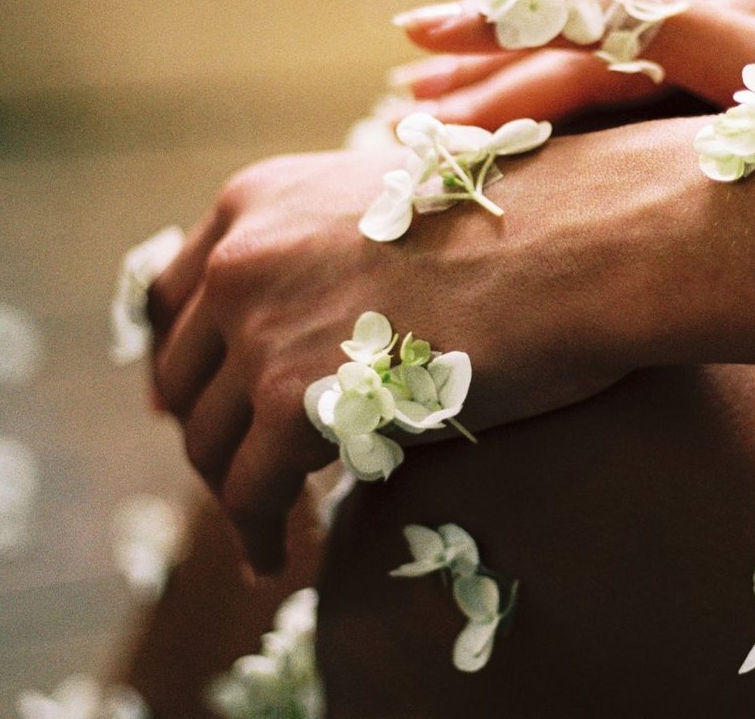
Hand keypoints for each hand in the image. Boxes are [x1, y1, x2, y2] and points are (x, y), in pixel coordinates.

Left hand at [144, 140, 652, 571]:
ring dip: (232, 492)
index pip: (176, 294)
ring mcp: (259, 325)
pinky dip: (258, 534)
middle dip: (210, 431)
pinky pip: (249, 493)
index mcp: (259, 198)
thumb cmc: (523, 227)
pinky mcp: (289, 396)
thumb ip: (331, 252)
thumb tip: (320, 322)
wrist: (578, 242)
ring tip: (267, 526)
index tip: (200, 406)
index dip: (186, 360)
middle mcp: (242, 254)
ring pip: (208, 440)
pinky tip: (280, 557)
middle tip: (246, 474)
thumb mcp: (393, 209)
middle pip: (182, 372)